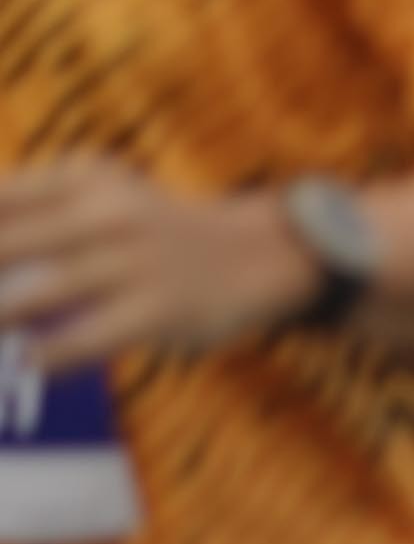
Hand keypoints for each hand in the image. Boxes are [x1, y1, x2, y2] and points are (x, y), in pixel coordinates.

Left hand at [0, 160, 319, 371]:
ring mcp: (134, 263)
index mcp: (81, 180)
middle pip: (5, 244)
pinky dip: (49, 355)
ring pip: (39, 294)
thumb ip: (37, 203)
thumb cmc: (155, 228)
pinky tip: (25, 363)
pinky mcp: (160, 310)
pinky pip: (90, 337)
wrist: (259, 253)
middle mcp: (105, 214)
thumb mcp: (100, 190)